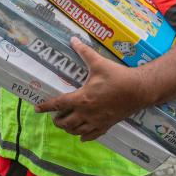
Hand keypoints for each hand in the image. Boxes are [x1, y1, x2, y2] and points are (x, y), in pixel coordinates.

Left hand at [34, 38, 149, 141]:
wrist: (139, 90)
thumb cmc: (117, 77)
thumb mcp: (99, 63)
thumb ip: (84, 52)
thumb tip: (73, 39)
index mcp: (82, 98)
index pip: (58, 104)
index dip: (46, 106)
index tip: (37, 108)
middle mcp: (87, 113)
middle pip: (65, 122)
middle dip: (57, 120)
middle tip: (54, 116)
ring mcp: (97, 121)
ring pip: (77, 131)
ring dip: (68, 129)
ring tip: (65, 124)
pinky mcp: (107, 125)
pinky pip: (92, 135)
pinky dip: (84, 136)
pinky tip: (81, 136)